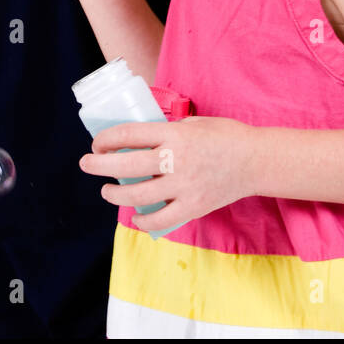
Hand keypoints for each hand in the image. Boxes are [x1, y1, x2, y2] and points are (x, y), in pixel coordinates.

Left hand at [77, 116, 256, 232]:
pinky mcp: (194, 207)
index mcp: (175, 134)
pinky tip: (135, 217)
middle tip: (86, 164)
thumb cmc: (225, 136)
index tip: (97, 143)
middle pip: (126, 165)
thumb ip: (168, 130)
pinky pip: (161, 220)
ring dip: (115, 195)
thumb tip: (140, 139)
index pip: (129, 134)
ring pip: (138, 196)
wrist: (257, 161)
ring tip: (107, 192)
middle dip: (98, 165)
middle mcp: (176, 159)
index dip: (106, 138)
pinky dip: (143, 221)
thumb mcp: (194, 122)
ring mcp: (185, 186)